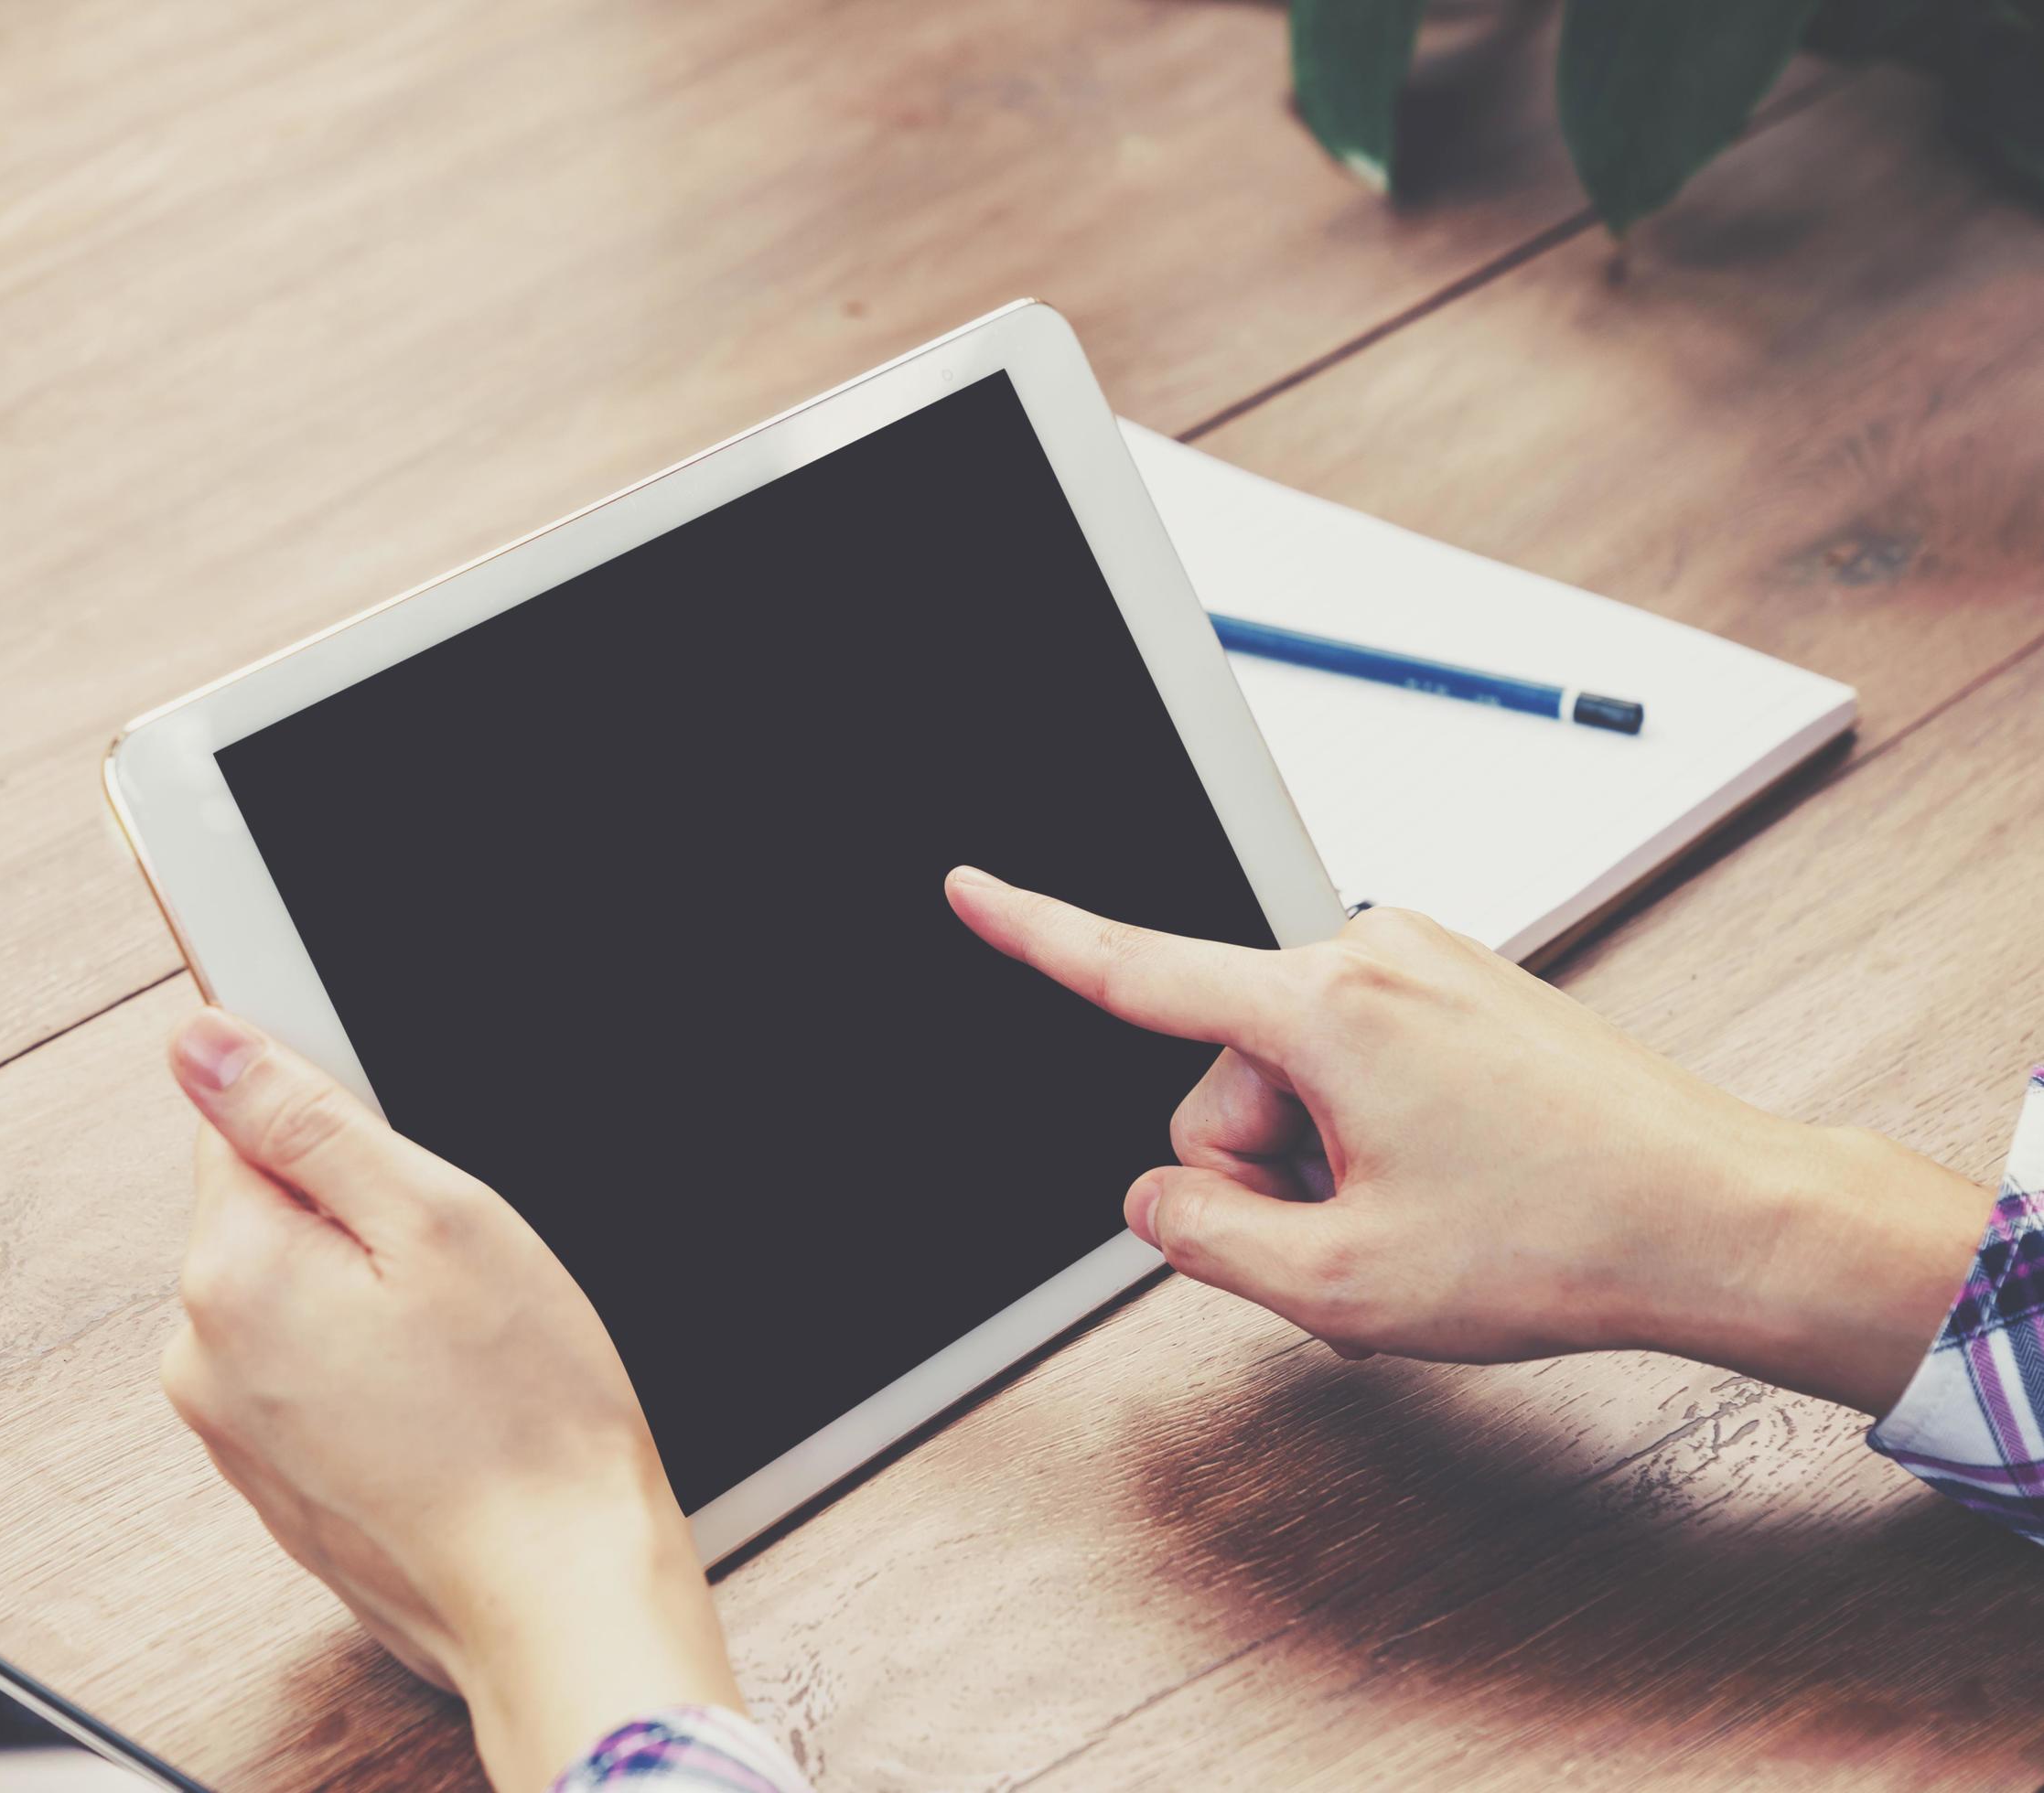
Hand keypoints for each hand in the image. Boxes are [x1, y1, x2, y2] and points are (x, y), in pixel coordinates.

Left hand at [159, 1007, 741, 1792]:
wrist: (558, 1597)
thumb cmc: (526, 1419)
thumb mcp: (440, 1220)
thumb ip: (303, 1120)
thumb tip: (200, 1042)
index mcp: (231, 1274)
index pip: (240, 1121)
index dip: (341, 1130)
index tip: (410, 1183)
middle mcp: (201, 1357)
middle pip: (267, 1211)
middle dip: (360, 1221)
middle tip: (457, 1278)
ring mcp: (232, 1430)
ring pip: (295, 1293)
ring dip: (368, 1298)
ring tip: (458, 1354)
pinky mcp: (275, 1479)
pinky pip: (310, 1373)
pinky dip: (371, 1369)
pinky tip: (443, 1404)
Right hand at [944, 869, 1993, 1413]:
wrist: (1720, 1217)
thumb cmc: (1563, 1237)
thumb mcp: (1341, 1283)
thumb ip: (1202, 1236)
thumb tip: (1159, 1199)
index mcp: (1325, 1007)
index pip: (1135, 969)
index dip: (1033, 931)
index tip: (967, 886)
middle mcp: (1369, 954)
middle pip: (1221, 1075)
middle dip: (1264, 1166)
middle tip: (1364, 1232)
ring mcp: (1422, 964)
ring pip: (1289, 1076)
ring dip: (1326, 1158)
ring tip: (1428, 1211)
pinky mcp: (1458, 987)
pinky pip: (1355, 1061)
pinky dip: (1375, 1131)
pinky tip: (1452, 1181)